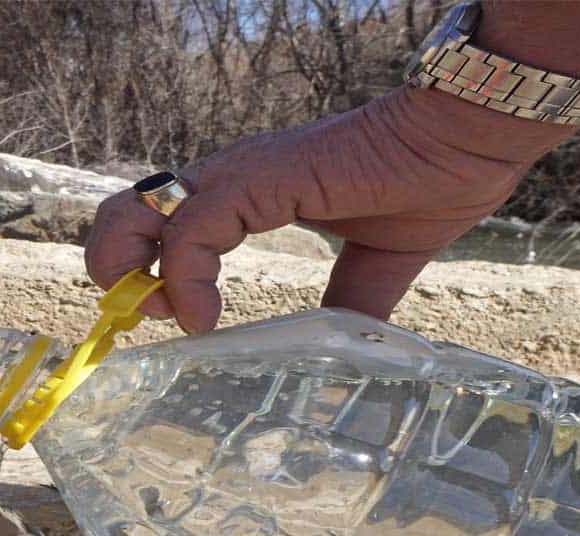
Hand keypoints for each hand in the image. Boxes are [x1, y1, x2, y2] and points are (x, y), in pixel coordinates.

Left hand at [84, 87, 548, 332]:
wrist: (466, 142)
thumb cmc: (428, 181)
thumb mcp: (378, 262)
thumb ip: (348, 300)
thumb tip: (340, 348)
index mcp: (248, 193)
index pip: (162, 222)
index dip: (143, 269)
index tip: (168, 320)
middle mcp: (230, 179)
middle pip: (127, 210)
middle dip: (114, 267)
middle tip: (145, 318)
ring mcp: (240, 176)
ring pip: (141, 212)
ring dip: (129, 270)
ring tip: (163, 318)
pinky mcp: (261, 181)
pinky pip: (193, 231)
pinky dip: (185, 278)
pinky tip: (203, 318)